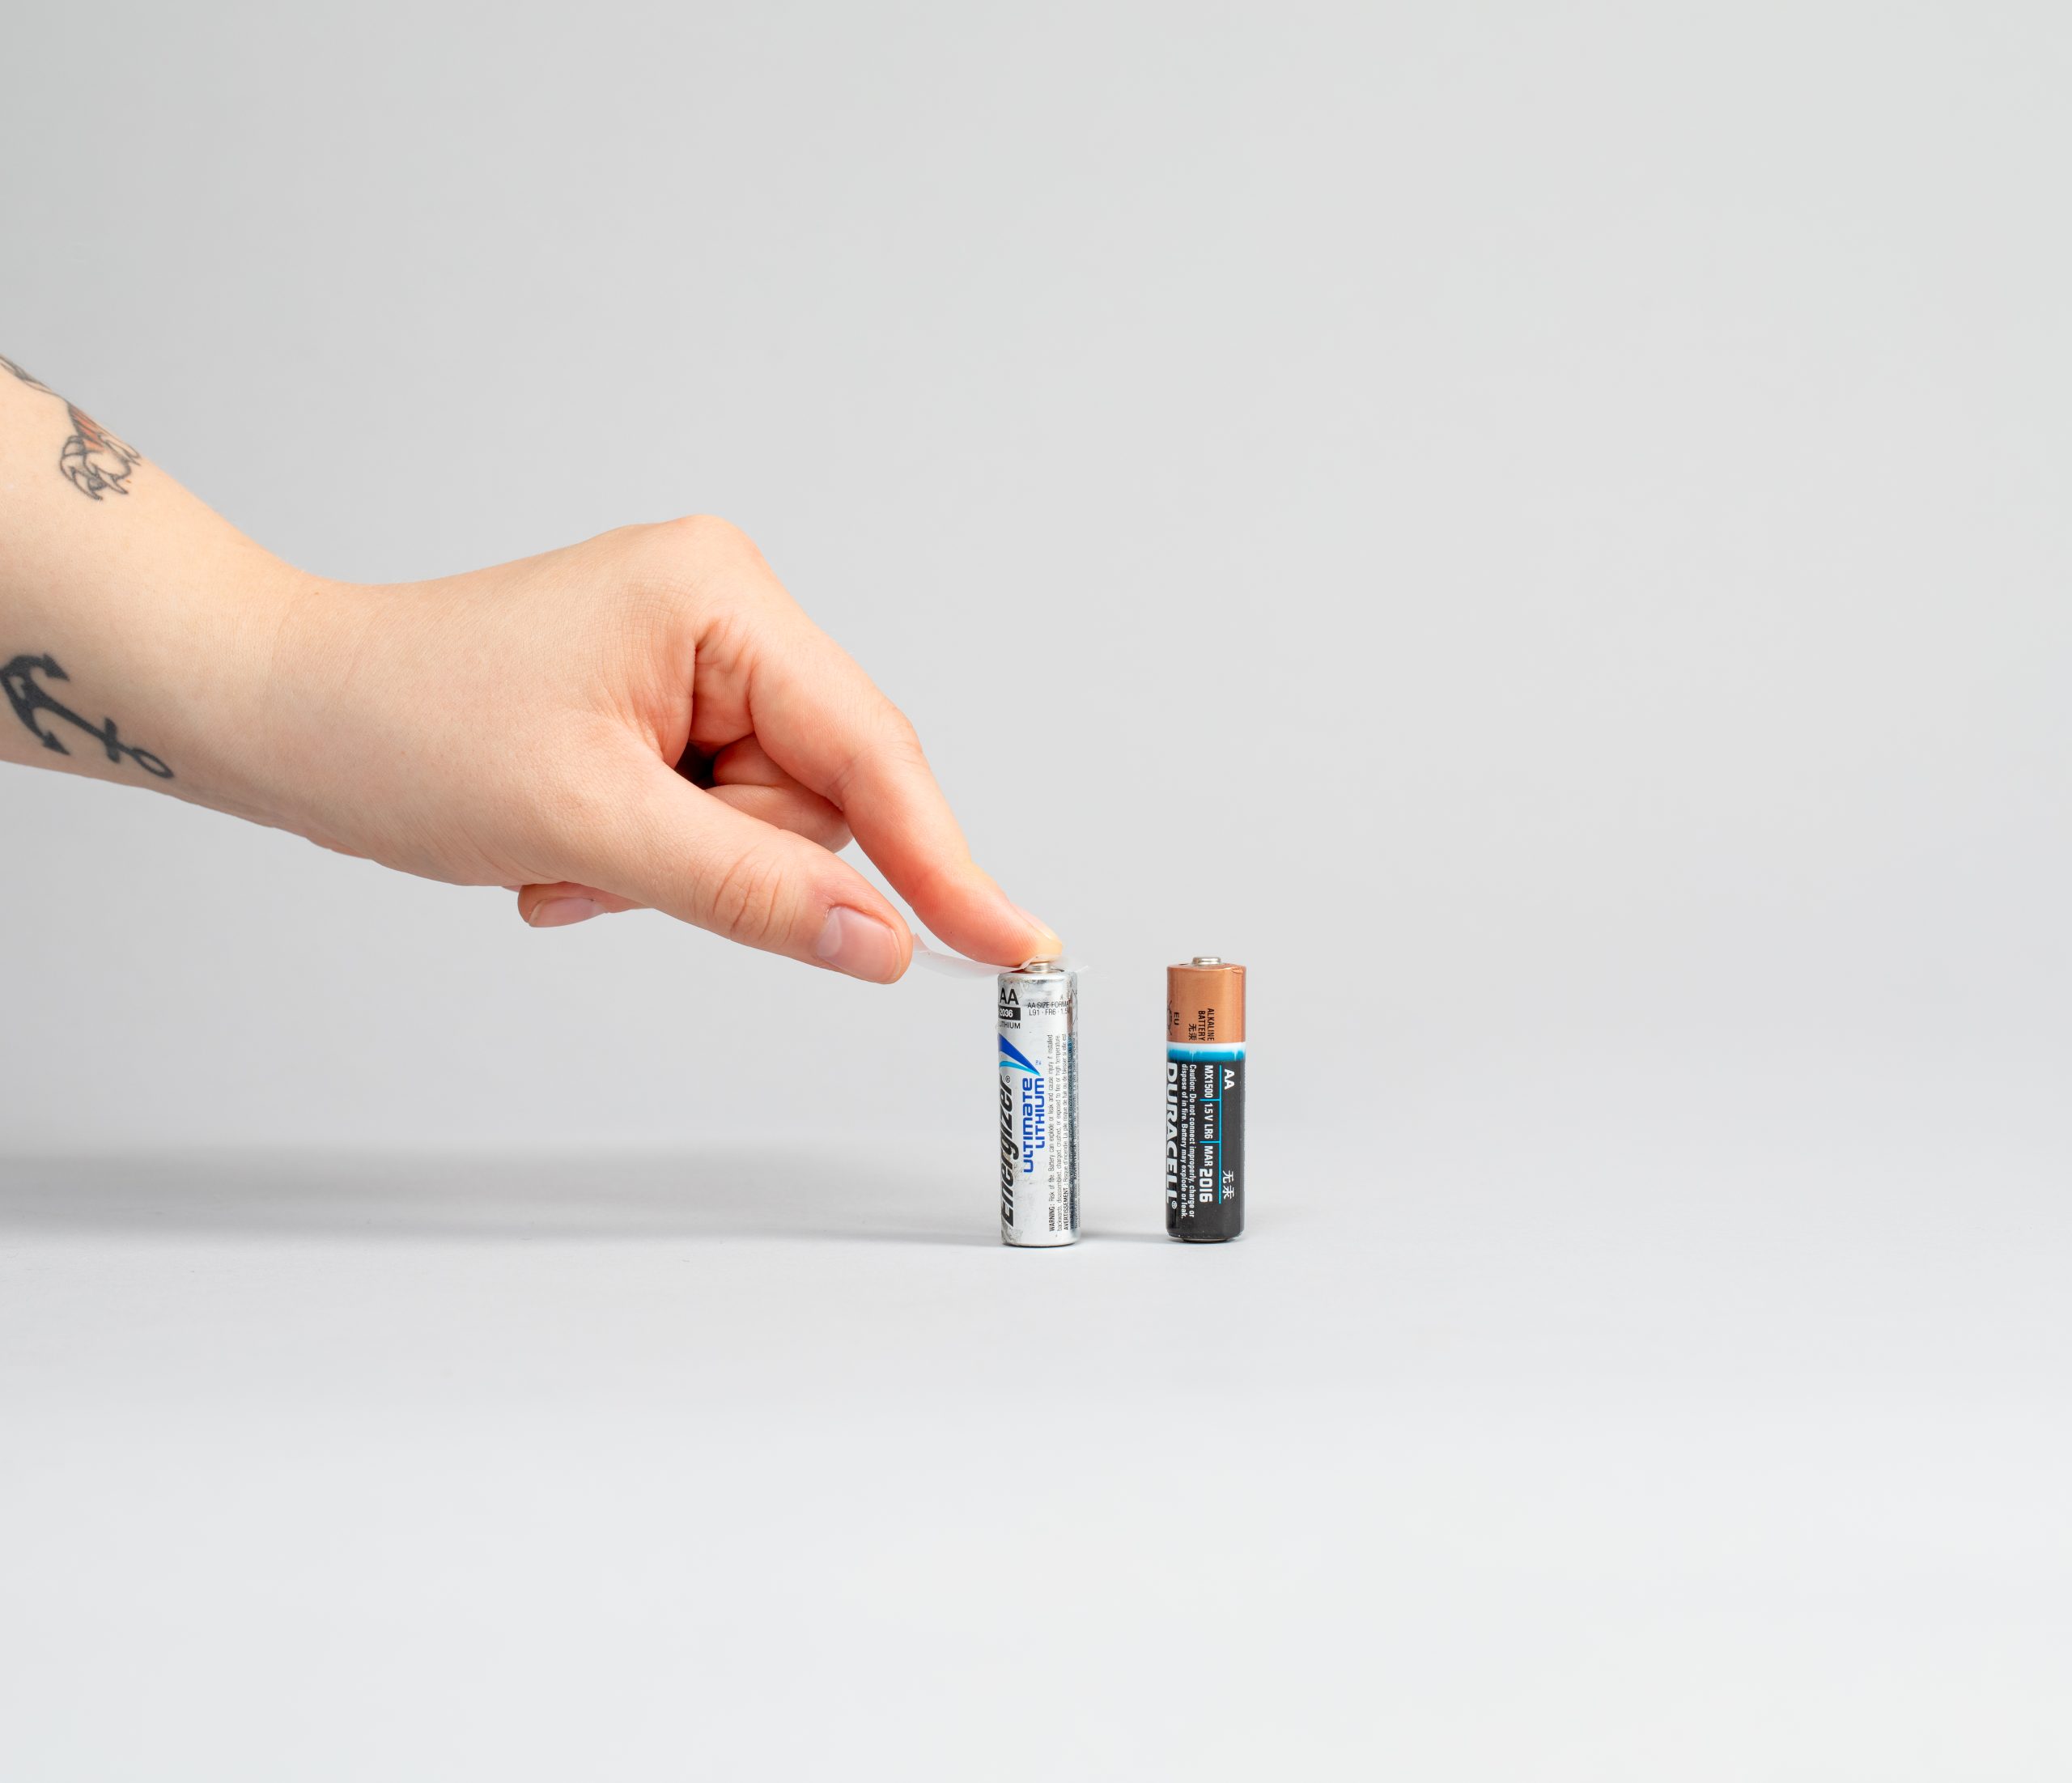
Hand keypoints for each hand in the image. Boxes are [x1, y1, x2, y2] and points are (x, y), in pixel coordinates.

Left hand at [258, 517, 1058, 979]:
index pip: (871, 754)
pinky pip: (716, 819)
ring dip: (677, 872)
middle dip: (731, 863)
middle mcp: (725, 613)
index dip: (945, 863)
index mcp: (722, 599)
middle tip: (614, 874)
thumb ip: (752, 890)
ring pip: (767, 823)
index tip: (1017, 945)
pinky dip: (652, 861)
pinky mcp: (664, 704)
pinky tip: (568, 852)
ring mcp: (695, 659)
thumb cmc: (401, 728)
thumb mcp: (592, 829)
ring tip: (569, 863)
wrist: (282, 713)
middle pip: (822, 796)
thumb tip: (880, 943)